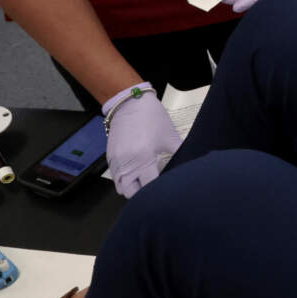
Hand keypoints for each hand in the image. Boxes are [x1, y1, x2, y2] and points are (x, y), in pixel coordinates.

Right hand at [102, 82, 181, 198]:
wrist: (130, 104)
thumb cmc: (152, 118)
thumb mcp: (170, 137)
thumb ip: (178, 155)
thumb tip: (186, 168)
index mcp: (143, 159)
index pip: (148, 187)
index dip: (157, 191)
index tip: (165, 189)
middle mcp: (126, 163)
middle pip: (131, 193)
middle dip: (142, 194)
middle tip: (154, 188)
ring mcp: (116, 162)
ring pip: (120, 187)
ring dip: (131, 188)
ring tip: (144, 182)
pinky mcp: (109, 158)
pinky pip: (115, 178)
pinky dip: (124, 180)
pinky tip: (136, 174)